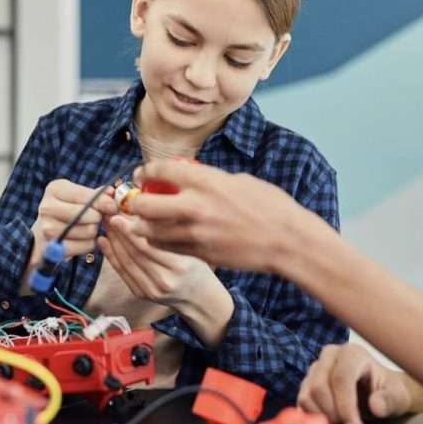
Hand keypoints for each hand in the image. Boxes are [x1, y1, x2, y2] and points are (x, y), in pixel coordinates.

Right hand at [29, 179, 116, 261]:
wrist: (41, 235)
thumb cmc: (65, 211)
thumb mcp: (77, 197)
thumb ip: (96, 195)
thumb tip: (111, 193)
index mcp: (55, 189)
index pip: (86, 196)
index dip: (104, 202)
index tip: (113, 207)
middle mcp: (47, 207)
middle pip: (89, 215)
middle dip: (97, 218)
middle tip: (96, 219)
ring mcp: (48, 229)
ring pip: (89, 231)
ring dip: (93, 232)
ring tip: (87, 228)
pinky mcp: (53, 248)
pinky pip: (86, 246)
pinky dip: (89, 244)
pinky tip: (82, 240)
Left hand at [99, 214, 221, 307]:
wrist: (200, 298)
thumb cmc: (198, 267)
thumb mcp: (192, 247)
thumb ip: (170, 235)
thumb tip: (144, 213)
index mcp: (179, 266)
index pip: (148, 246)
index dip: (130, 230)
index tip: (118, 215)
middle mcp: (164, 280)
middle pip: (134, 254)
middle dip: (118, 233)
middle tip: (108, 215)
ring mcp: (151, 290)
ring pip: (126, 263)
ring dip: (113, 243)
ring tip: (106, 225)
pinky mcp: (141, 294)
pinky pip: (123, 273)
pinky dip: (111, 257)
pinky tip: (104, 242)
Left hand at [124, 160, 305, 272]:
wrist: (287, 240)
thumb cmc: (270, 206)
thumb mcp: (239, 180)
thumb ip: (210, 179)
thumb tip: (191, 179)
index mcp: (206, 180)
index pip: (161, 170)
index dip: (146, 172)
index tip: (142, 175)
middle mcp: (195, 205)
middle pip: (146, 204)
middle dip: (135, 202)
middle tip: (134, 201)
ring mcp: (195, 232)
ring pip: (151, 231)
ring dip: (142, 225)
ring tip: (141, 222)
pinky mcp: (200, 253)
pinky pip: (167, 248)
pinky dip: (158, 242)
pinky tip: (158, 237)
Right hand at [297, 343, 411, 423]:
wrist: (377, 391)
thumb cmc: (388, 392)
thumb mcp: (397, 397)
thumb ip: (389, 401)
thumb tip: (375, 405)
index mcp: (352, 353)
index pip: (341, 378)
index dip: (346, 407)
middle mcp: (330, 355)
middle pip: (320, 387)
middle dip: (334, 414)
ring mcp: (315, 368)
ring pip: (307, 395)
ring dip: (323, 417)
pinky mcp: (306, 382)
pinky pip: (301, 402)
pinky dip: (314, 417)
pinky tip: (332, 422)